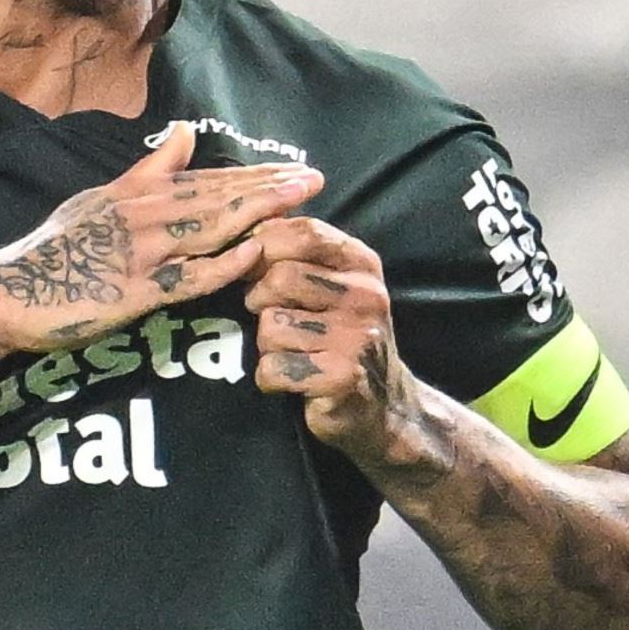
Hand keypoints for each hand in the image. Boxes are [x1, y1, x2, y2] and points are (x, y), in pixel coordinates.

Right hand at [0, 123, 323, 352]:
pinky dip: (224, 264)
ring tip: (302, 201)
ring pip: (213, 227)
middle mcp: (144, 214)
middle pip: (219, 196)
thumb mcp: (99, 198)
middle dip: (270, 186)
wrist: (5, 293)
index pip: (207, 178)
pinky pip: (190, 277)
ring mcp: (141, 251)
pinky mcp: (135, 291)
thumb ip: (148, 169)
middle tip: (316, 177)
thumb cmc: (52, 251)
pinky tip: (256, 253)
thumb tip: (183, 131)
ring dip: (260, 212)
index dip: (254, 173)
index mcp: (137, 192)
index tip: (294, 168)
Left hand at [244, 217, 420, 461]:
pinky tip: (289, 379)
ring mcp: (357, 337)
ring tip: (288, 350)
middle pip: (280, 277)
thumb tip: (245, 225)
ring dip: (265, 343)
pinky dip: (270, 377)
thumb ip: (299, 253)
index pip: (304, 232)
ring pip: (271, 325)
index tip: (250, 266)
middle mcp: (365, 295)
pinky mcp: (342, 377)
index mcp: (362, 263)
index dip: (264, 246)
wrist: (383, 405)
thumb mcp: (333, 284)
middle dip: (258, 298)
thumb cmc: (342, 335)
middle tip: (268, 315)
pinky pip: (274, 367)